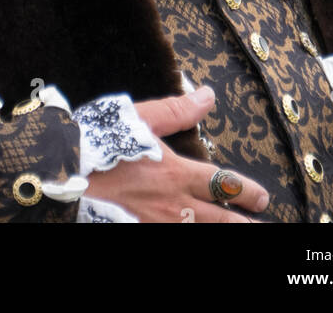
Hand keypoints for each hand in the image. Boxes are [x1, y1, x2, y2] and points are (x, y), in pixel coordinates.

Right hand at [84, 86, 269, 222]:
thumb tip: (207, 96)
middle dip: (243, 224)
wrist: (70, 165)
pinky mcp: (139, 226)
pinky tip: (192, 232)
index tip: (261, 196)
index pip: (222, 184)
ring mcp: (156, 220)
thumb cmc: (106, 138)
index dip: (246, 192)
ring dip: (220, 234)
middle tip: (262, 226)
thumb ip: (179, 110)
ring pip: (197, 232)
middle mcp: (172, 202)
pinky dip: (187, 235)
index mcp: (177, 173)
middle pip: (218, 220)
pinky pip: (170, 236)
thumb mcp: (144, 117)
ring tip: (239, 234)